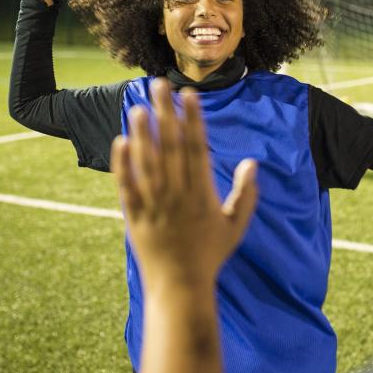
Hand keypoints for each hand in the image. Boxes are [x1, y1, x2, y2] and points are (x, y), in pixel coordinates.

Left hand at [112, 78, 258, 290]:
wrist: (180, 286)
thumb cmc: (211, 254)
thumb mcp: (236, 225)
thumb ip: (246, 194)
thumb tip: (253, 163)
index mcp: (202, 194)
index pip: (197, 148)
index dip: (193, 119)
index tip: (189, 96)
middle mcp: (177, 195)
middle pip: (170, 146)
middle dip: (165, 113)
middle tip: (159, 85)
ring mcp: (154, 205)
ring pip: (146, 162)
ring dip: (142, 132)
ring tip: (138, 106)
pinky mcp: (134, 216)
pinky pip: (127, 185)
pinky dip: (122, 164)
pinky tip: (120, 141)